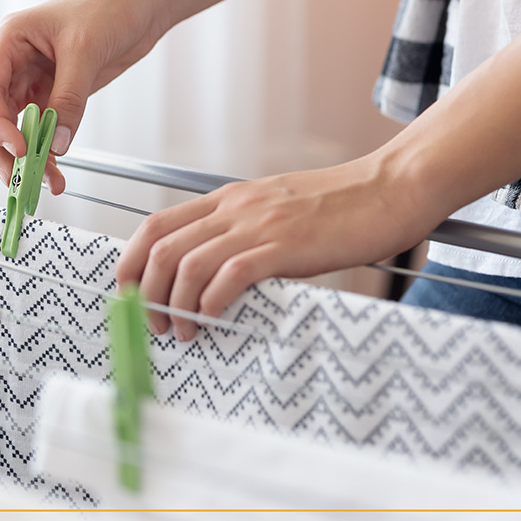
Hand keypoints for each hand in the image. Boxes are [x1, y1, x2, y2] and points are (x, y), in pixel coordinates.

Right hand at [0, 0, 167, 194]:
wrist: (142, 5)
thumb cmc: (110, 8)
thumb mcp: (85, 51)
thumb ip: (69, 98)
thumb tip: (57, 143)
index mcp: (9, 40)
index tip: (18, 148)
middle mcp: (14, 62)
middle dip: (2, 148)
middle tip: (17, 177)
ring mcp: (33, 80)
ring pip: (16, 127)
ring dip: (24, 157)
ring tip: (39, 183)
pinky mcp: (54, 95)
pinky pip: (43, 129)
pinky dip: (47, 152)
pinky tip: (55, 172)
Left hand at [114, 155, 433, 340]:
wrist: (391, 188)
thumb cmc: (342, 207)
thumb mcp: (279, 210)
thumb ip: (246, 232)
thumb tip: (218, 274)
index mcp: (230, 198)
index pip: (157, 225)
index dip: (131, 262)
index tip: (129, 294)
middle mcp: (236, 207)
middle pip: (162, 247)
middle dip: (146, 292)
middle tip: (156, 325)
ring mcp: (259, 225)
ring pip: (188, 264)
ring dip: (176, 306)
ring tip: (185, 332)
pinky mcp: (285, 245)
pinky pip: (229, 275)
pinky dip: (211, 303)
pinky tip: (215, 320)